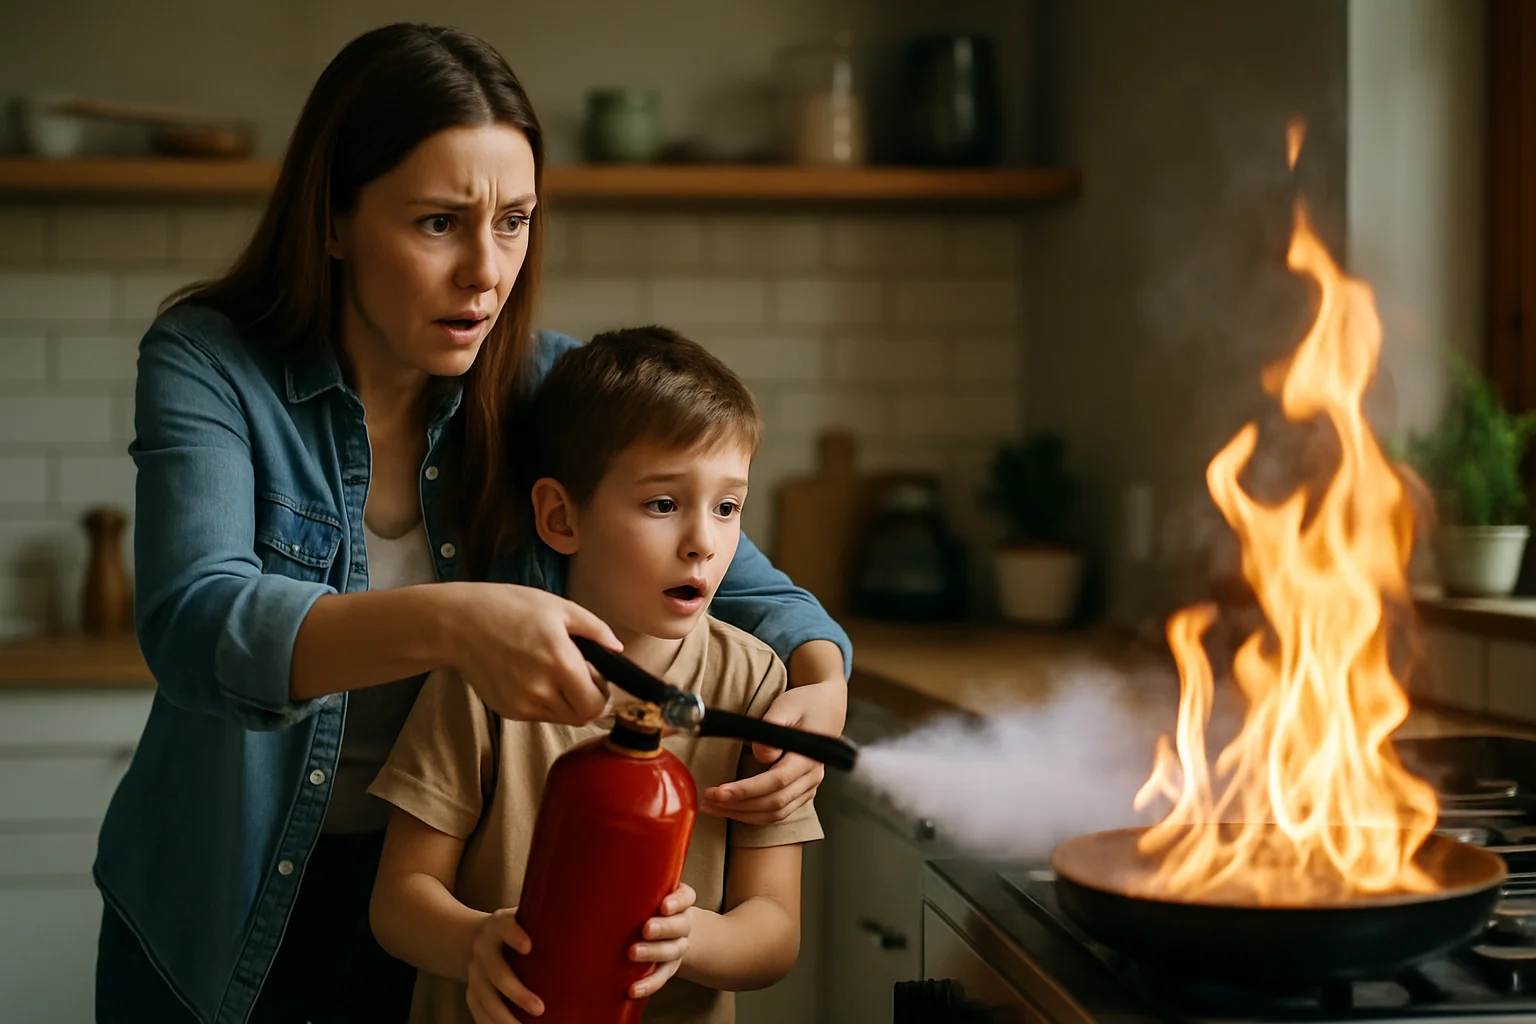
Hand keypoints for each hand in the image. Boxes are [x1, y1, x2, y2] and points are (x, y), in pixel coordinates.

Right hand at [447, 583, 620, 724]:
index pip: (597, 704)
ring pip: (561, 717)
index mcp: (561, 662)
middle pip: (582, 717)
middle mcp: (543, 689)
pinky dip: (545, 702)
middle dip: (588, 701)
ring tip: (553, 673)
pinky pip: (539, 715)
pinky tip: (532, 676)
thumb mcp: (559, 607)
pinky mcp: (508, 710)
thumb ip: (595, 630)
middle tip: (581, 678)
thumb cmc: (510, 608)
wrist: (458, 624)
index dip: (604, 694)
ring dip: (567, 702)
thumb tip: (618, 649)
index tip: (599, 679)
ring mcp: (523, 703)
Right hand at [467, 909, 542, 1022]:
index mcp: (500, 923)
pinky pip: (478, 1010)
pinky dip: (491, 1023)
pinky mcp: (472, 990)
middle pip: (496, 971)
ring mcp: (475, 970)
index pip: (505, 925)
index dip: (514, 934)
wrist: (483, 936)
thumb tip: (598, 924)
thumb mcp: (531, 915)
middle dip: (516, 992)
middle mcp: (484, 946)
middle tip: (539, 1008)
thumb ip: (551, 920)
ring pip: (485, 997)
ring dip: (504, 1016)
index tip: (528, 947)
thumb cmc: (523, 927)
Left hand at [629, 883, 695, 998]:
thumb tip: (593, 882)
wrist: (667, 933)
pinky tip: (633, 989)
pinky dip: (648, 984)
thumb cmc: (647, 907)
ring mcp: (676, 947)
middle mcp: (682, 924)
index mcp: (679, 902)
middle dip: (664, 927)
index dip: (678, 902)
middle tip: (646, 929)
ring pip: (672, 950)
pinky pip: (661, 977)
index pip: (686, 897)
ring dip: (654, 952)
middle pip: (680, 925)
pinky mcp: (668, 968)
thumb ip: (631, 888)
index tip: (664, 906)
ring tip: (633, 953)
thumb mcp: (645, 894)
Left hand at [701, 680, 847, 824]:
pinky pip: (777, 812)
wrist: (826, 708)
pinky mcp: (801, 793)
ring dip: (742, 814)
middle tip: (707, 800)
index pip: (777, 781)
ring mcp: (808, 788)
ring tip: (712, 807)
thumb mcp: (788, 704)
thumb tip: (762, 754)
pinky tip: (732, 810)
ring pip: (775, 813)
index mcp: (809, 757)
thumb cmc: (805, 704)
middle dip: (737, 805)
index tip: (719, 792)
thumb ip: (775, 724)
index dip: (746, 790)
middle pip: (774, 802)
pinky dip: (753, 815)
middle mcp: (811, 777)